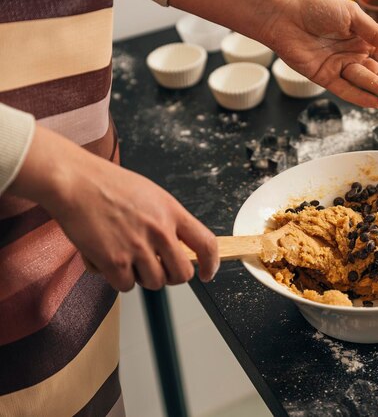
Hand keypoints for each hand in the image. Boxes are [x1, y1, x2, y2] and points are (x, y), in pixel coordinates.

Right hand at [9, 126, 218, 290]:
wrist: (75, 182)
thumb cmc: (108, 185)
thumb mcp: (151, 195)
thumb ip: (168, 220)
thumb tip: (179, 244)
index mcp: (172, 212)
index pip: (206, 244)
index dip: (211, 263)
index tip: (207, 273)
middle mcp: (160, 231)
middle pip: (182, 274)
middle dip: (170, 276)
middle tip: (156, 267)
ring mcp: (138, 247)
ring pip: (154, 283)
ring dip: (141, 276)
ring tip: (126, 256)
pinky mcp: (115, 261)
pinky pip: (125, 285)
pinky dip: (116, 278)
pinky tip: (106, 257)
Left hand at [263, 0, 377, 107]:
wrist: (286, 15)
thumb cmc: (316, 7)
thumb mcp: (352, 16)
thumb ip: (375, 32)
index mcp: (363, 38)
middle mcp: (353, 54)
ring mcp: (339, 66)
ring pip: (365, 81)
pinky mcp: (324, 76)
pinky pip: (345, 89)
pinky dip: (360, 97)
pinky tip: (376, 103)